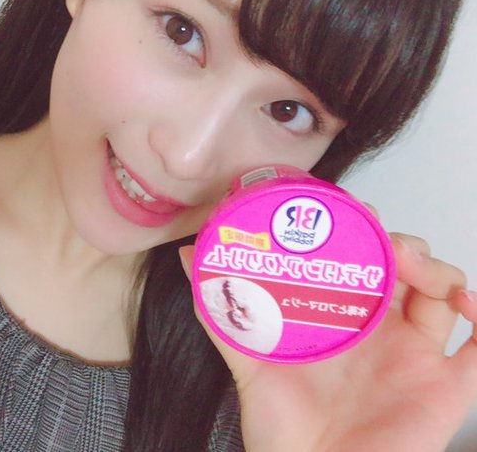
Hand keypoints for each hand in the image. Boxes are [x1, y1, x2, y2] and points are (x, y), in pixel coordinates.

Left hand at [179, 231, 476, 451]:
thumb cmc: (282, 426)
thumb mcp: (247, 359)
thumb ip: (219, 308)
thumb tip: (187, 255)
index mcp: (343, 317)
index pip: (363, 259)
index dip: (365, 230)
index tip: (351, 209)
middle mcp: (381, 330)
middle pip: (407, 268)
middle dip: (401, 242)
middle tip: (381, 236)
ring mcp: (415, 357)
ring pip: (444, 294)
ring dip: (437, 269)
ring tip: (413, 265)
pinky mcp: (442, 389)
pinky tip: (464, 303)